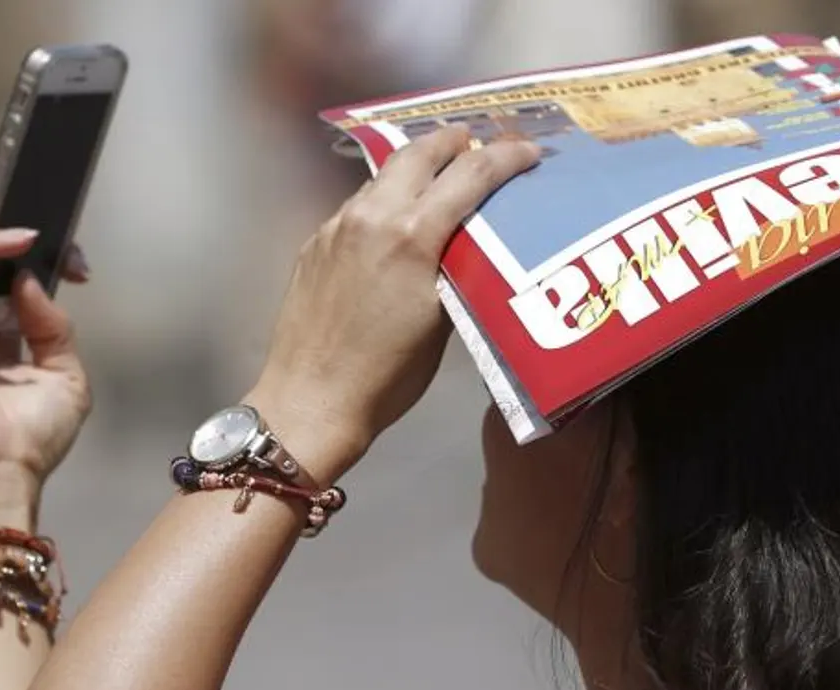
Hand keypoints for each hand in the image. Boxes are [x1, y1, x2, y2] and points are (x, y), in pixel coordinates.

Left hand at [249, 126, 539, 483]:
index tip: (527, 152)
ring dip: (414, 167)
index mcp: (412, 234)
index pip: (470, 173)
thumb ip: (455, 266)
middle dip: (452, 141)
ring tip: (437, 173)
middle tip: (474, 139)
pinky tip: (393, 218)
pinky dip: (384, 198)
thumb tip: (469, 241)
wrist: (311, 400)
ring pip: (382, 176)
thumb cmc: (388, 376)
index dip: (505, 156)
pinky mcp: (315, 244)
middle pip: (419, 154)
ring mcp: (337, 227)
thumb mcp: (442, 321)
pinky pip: (357, 206)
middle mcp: (372, 217)